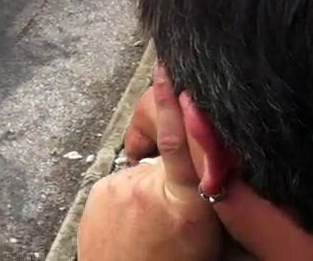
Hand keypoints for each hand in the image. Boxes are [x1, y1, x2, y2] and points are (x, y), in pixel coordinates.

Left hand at [77, 64, 223, 260]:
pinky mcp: (99, 191)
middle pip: (166, 162)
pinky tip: (132, 221)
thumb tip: (214, 166)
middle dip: (172, 177)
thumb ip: (211, 197)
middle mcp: (148, 189)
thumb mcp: (207, 237)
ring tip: (150, 223)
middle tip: (173, 212)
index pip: (180, 144)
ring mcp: (118, 189)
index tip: (167, 75)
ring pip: (143, 173)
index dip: (172, 106)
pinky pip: (122, 183)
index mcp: (185, 203)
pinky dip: (129, 196)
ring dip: (149, 189)